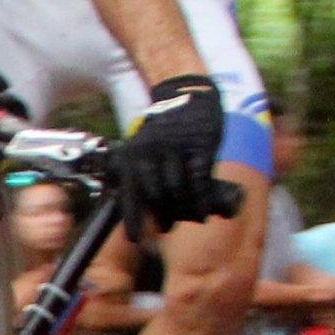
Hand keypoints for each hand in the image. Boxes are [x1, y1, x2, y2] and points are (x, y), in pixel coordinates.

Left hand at [115, 75, 240, 234]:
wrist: (187, 95)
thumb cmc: (166, 129)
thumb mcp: (145, 146)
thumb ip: (144, 173)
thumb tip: (147, 209)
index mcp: (134, 155)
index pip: (131, 192)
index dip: (133, 218)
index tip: (135, 239)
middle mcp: (151, 153)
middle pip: (156, 197)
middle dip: (162, 217)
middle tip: (167, 227)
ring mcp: (175, 150)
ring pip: (177, 192)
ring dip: (183, 211)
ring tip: (187, 218)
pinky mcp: (199, 147)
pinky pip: (199, 183)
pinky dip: (200, 203)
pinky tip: (203, 214)